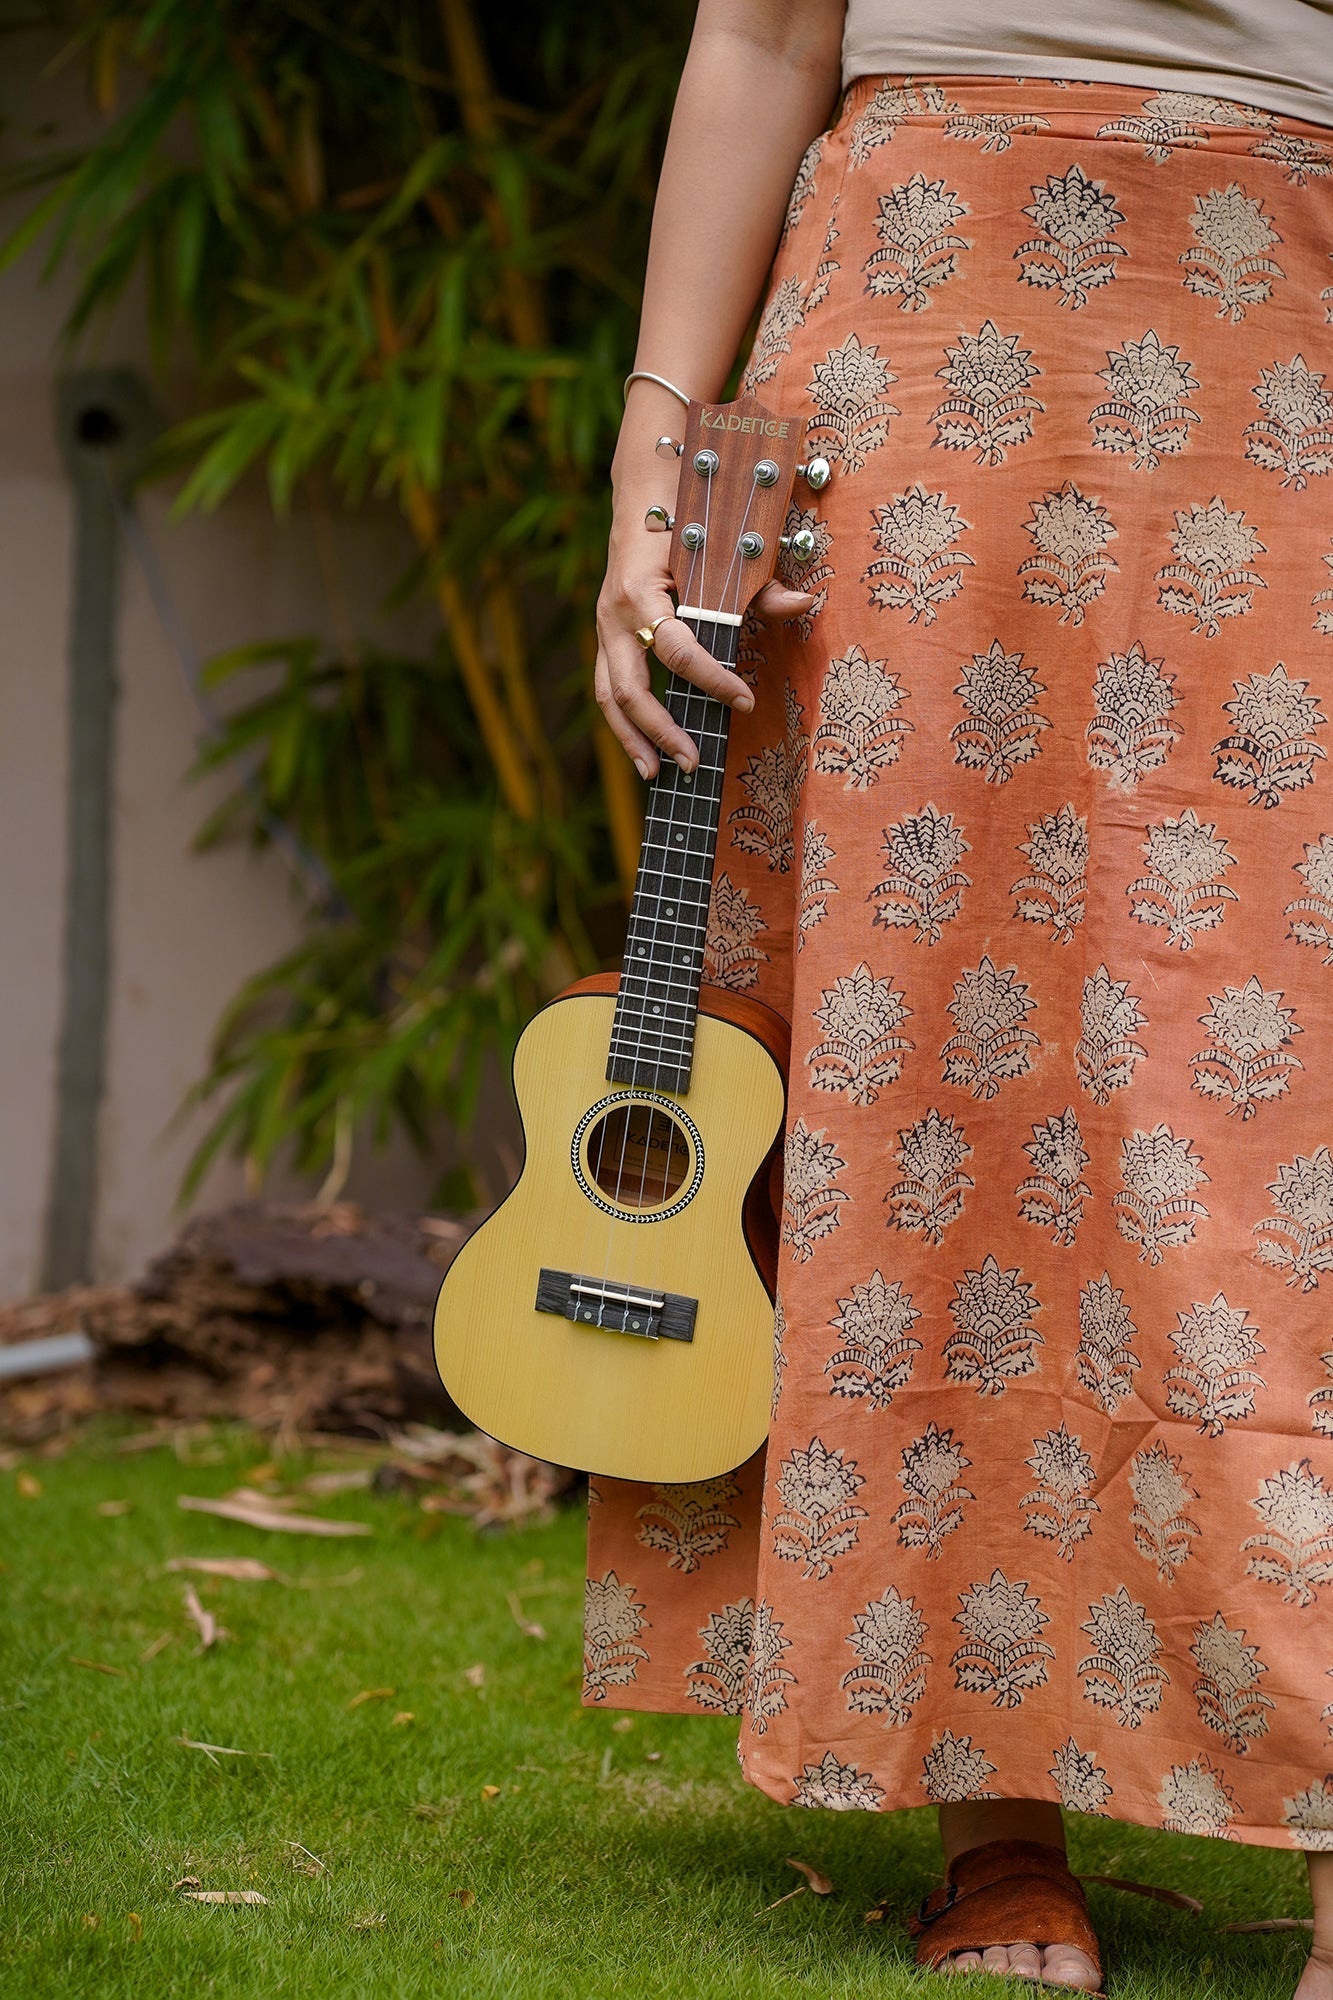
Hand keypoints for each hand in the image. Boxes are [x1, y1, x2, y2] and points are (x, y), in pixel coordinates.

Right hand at [594, 491, 813, 777]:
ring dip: (633, 740)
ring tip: (658, 776)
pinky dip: (627, 727)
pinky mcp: (607, 639)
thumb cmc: (690, 521)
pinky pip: (608, 691)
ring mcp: (605, 629)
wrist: (644, 491)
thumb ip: (761, 583)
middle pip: (628, 688)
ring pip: (608, 697)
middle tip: (695, 761)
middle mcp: (614, 614)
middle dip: (662, 730)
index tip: (745, 699)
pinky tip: (647, 756)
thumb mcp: (724, 548)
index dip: (712, 678)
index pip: (676, 648)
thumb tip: (805, 603)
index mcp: (641, 589)